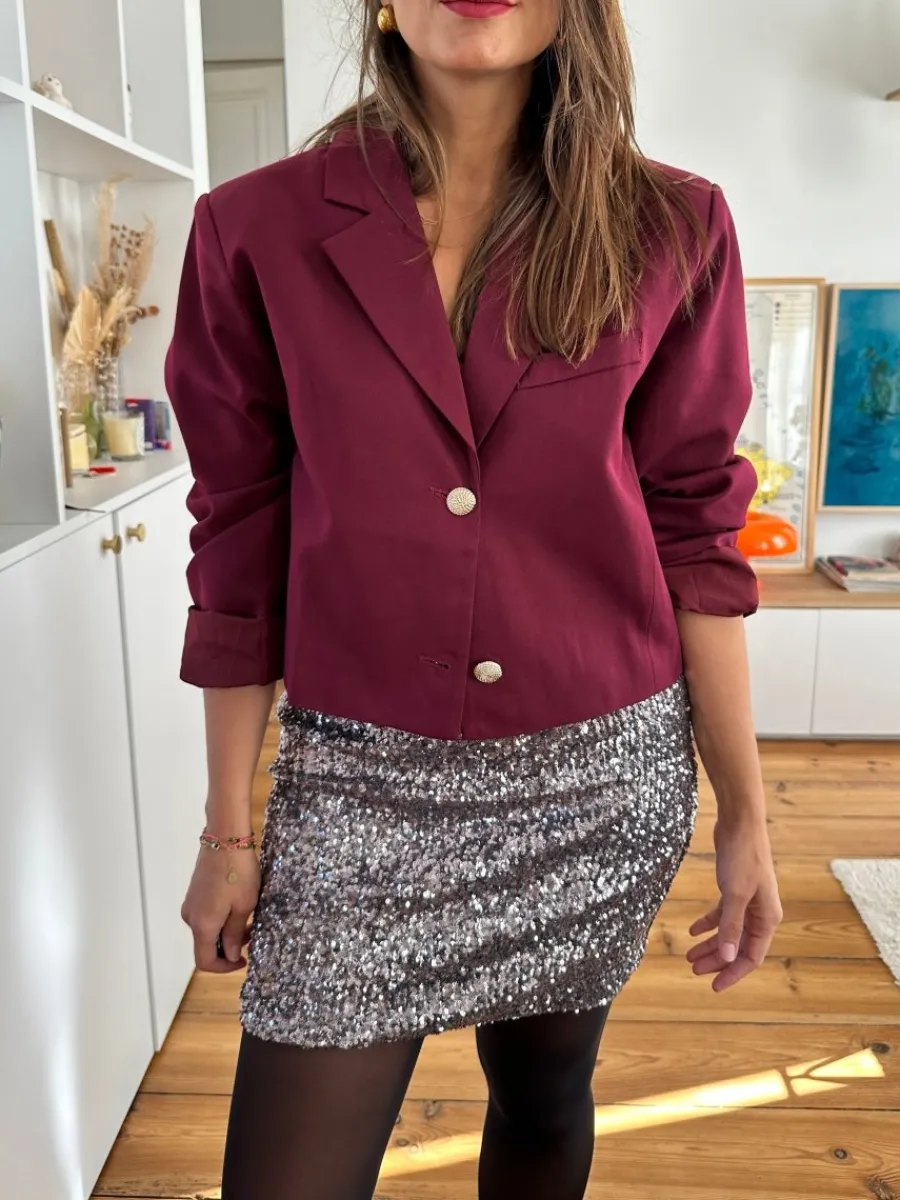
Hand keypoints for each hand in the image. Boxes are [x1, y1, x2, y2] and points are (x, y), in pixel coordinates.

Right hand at [182, 845, 259, 973]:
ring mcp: (191, 904)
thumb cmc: (238, 873)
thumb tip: (228, 955)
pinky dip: (221, 918)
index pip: (205, 961)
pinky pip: (206, 915)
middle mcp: (190, 918)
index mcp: (202, 926)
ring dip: (227, 931)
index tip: (244, 960)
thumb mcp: (244, 906)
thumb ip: (234, 934)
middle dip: (228, 947)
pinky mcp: (194, 893)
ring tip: (250, 919)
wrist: (225, 838)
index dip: (224, 967)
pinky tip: (239, 906)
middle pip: (206, 946)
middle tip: (252, 936)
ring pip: (207, 929)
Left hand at [686, 816, 782, 990]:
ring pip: (728, 931)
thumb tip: (726, 958)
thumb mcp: (734, 893)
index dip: (732, 973)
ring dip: (710, 944)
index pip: (750, 957)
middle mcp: (760, 913)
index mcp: (767, 918)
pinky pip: (722, 914)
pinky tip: (692, 930)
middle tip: (693, 969)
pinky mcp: (735, 888)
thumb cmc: (742, 856)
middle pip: (738, 946)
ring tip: (689, 955)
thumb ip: (730, 926)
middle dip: (717, 961)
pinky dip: (708, 923)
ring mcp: (748, 900)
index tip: (713, 986)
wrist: (740, 822)